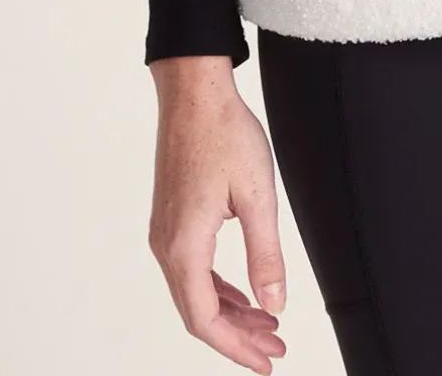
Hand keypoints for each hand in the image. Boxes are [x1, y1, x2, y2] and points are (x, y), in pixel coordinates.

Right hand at [148, 55, 290, 369]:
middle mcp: (166, 246)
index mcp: (184, 246)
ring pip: (195, 292)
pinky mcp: (172, 219)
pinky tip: (244, 294)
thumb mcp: (258, 196)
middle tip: (275, 350)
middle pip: (198, 312)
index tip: (266, 362)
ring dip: (231, 313)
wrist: (195, 92)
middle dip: (238, 337)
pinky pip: (192, 270)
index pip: (205, 320)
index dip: (236, 348)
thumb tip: (275, 304)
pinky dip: (219, 289)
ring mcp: (165, 233)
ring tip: (268, 325)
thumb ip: (266, 255)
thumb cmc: (226, 134)